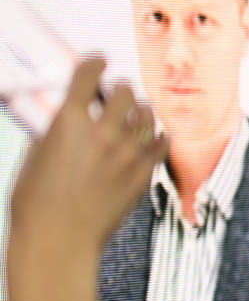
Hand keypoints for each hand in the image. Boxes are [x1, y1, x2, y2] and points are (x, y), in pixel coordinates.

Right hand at [4, 59, 165, 300]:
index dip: (95, 61)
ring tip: (133, 113)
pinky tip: (151, 135)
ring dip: (140, 109)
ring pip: (147, 115)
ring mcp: (126, 154)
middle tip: (115, 92)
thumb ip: (54, 130)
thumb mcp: (34, 155)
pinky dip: (157, 134)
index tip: (99, 60)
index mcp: (67, 122)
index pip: (88, 73)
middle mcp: (101, 133)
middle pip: (125, 91)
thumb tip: (65, 116)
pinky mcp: (142, 175)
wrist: (58, 241)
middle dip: (120, 88)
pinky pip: (162, 142)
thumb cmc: (34, 202)